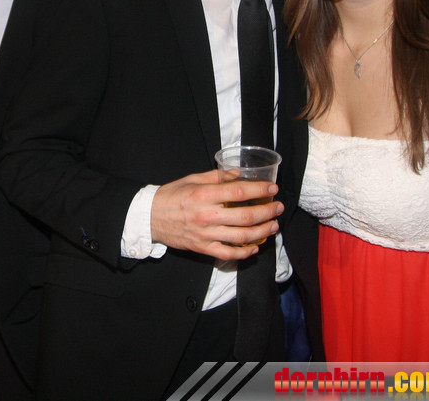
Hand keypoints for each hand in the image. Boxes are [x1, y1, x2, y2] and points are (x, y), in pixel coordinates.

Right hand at [150, 169, 281, 260]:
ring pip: (241, 237)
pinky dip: (244, 252)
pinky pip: (228, 254)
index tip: (272, 188)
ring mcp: (205, 234)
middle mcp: (206, 216)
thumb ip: (217, 177)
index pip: (239, 192)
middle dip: (267, 212)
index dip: (259, 190)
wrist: (150, 217)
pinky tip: (255, 247)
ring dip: (262, 232)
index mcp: (204, 195)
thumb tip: (239, 175)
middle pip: (245, 216)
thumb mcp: (192, 179)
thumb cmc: (171, 196)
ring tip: (273, 226)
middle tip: (278, 208)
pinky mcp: (202, 248)